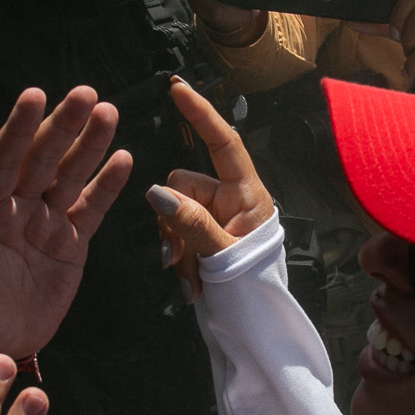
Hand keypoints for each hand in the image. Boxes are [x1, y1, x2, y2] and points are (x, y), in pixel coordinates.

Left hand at [0, 86, 132, 362]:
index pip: (1, 163)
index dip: (17, 131)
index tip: (33, 96)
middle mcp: (16, 209)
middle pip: (41, 160)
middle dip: (62, 127)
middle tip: (85, 93)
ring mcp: (45, 223)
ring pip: (69, 177)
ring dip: (88, 145)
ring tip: (107, 112)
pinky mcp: (71, 244)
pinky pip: (91, 209)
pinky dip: (106, 185)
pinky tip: (122, 157)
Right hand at [152, 77, 275, 296]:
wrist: (257, 327)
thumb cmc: (254, 290)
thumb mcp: (224, 257)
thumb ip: (191, 223)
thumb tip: (156, 192)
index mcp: (247, 194)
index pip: (223, 143)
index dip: (201, 114)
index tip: (178, 88)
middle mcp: (229, 199)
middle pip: (180, 184)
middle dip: (174, 222)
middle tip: (182, 262)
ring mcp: (214, 217)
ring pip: (170, 211)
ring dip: (174, 246)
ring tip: (189, 280)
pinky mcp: (201, 237)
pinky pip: (172, 232)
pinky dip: (176, 257)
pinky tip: (188, 284)